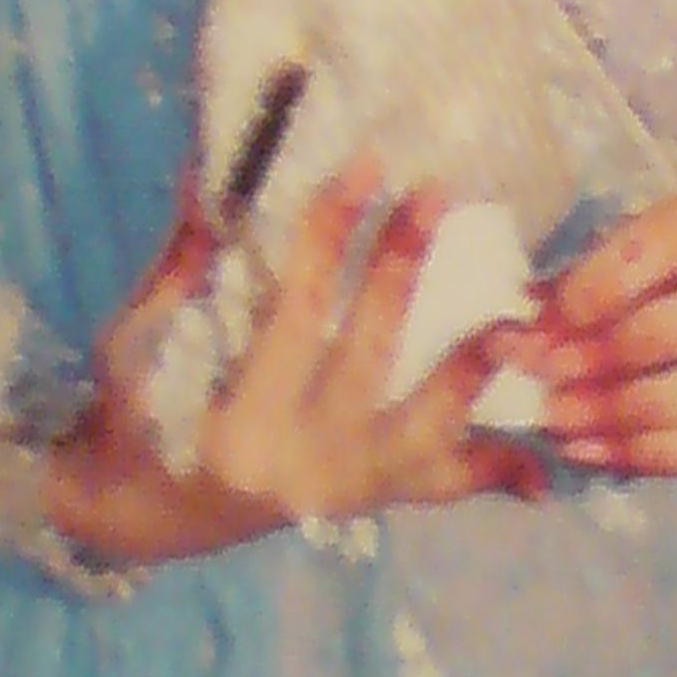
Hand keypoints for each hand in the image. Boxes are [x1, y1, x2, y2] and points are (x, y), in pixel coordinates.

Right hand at [44, 164, 547, 568]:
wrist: (139, 513)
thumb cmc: (134, 412)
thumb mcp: (137, 341)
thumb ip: (183, 264)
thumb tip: (208, 169)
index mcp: (241, 421)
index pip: (299, 308)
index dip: (333, 231)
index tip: (366, 163)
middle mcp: (303, 463)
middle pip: (370, 353)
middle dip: (404, 268)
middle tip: (437, 192)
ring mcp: (345, 489)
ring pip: (426, 427)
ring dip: (475, 369)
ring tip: (522, 318)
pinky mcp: (369, 501)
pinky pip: (440, 486)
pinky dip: (491, 470)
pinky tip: (542, 464)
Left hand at [501, 176, 676, 476]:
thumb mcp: (662, 244)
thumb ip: (599, 277)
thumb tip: (525, 324)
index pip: (662, 243)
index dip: (597, 286)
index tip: (545, 324)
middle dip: (604, 360)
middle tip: (546, 382)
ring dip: (623, 416)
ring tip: (562, 423)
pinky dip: (654, 454)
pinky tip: (599, 451)